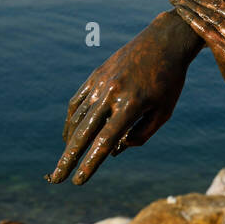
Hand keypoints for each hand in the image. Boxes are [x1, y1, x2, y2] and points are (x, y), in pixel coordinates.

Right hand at [46, 25, 188, 185]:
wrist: (164, 41)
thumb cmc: (169, 80)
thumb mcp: (164, 111)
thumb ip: (142, 134)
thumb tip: (115, 151)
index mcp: (131, 105)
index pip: (106, 141)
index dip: (91, 163)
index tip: (79, 181)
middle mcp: (111, 94)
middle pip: (83, 133)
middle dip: (67, 159)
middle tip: (55, 179)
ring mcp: (100, 83)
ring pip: (77, 118)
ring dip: (69, 142)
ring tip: (66, 159)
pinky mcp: (95, 75)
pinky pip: (77, 102)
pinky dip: (71, 120)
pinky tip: (71, 134)